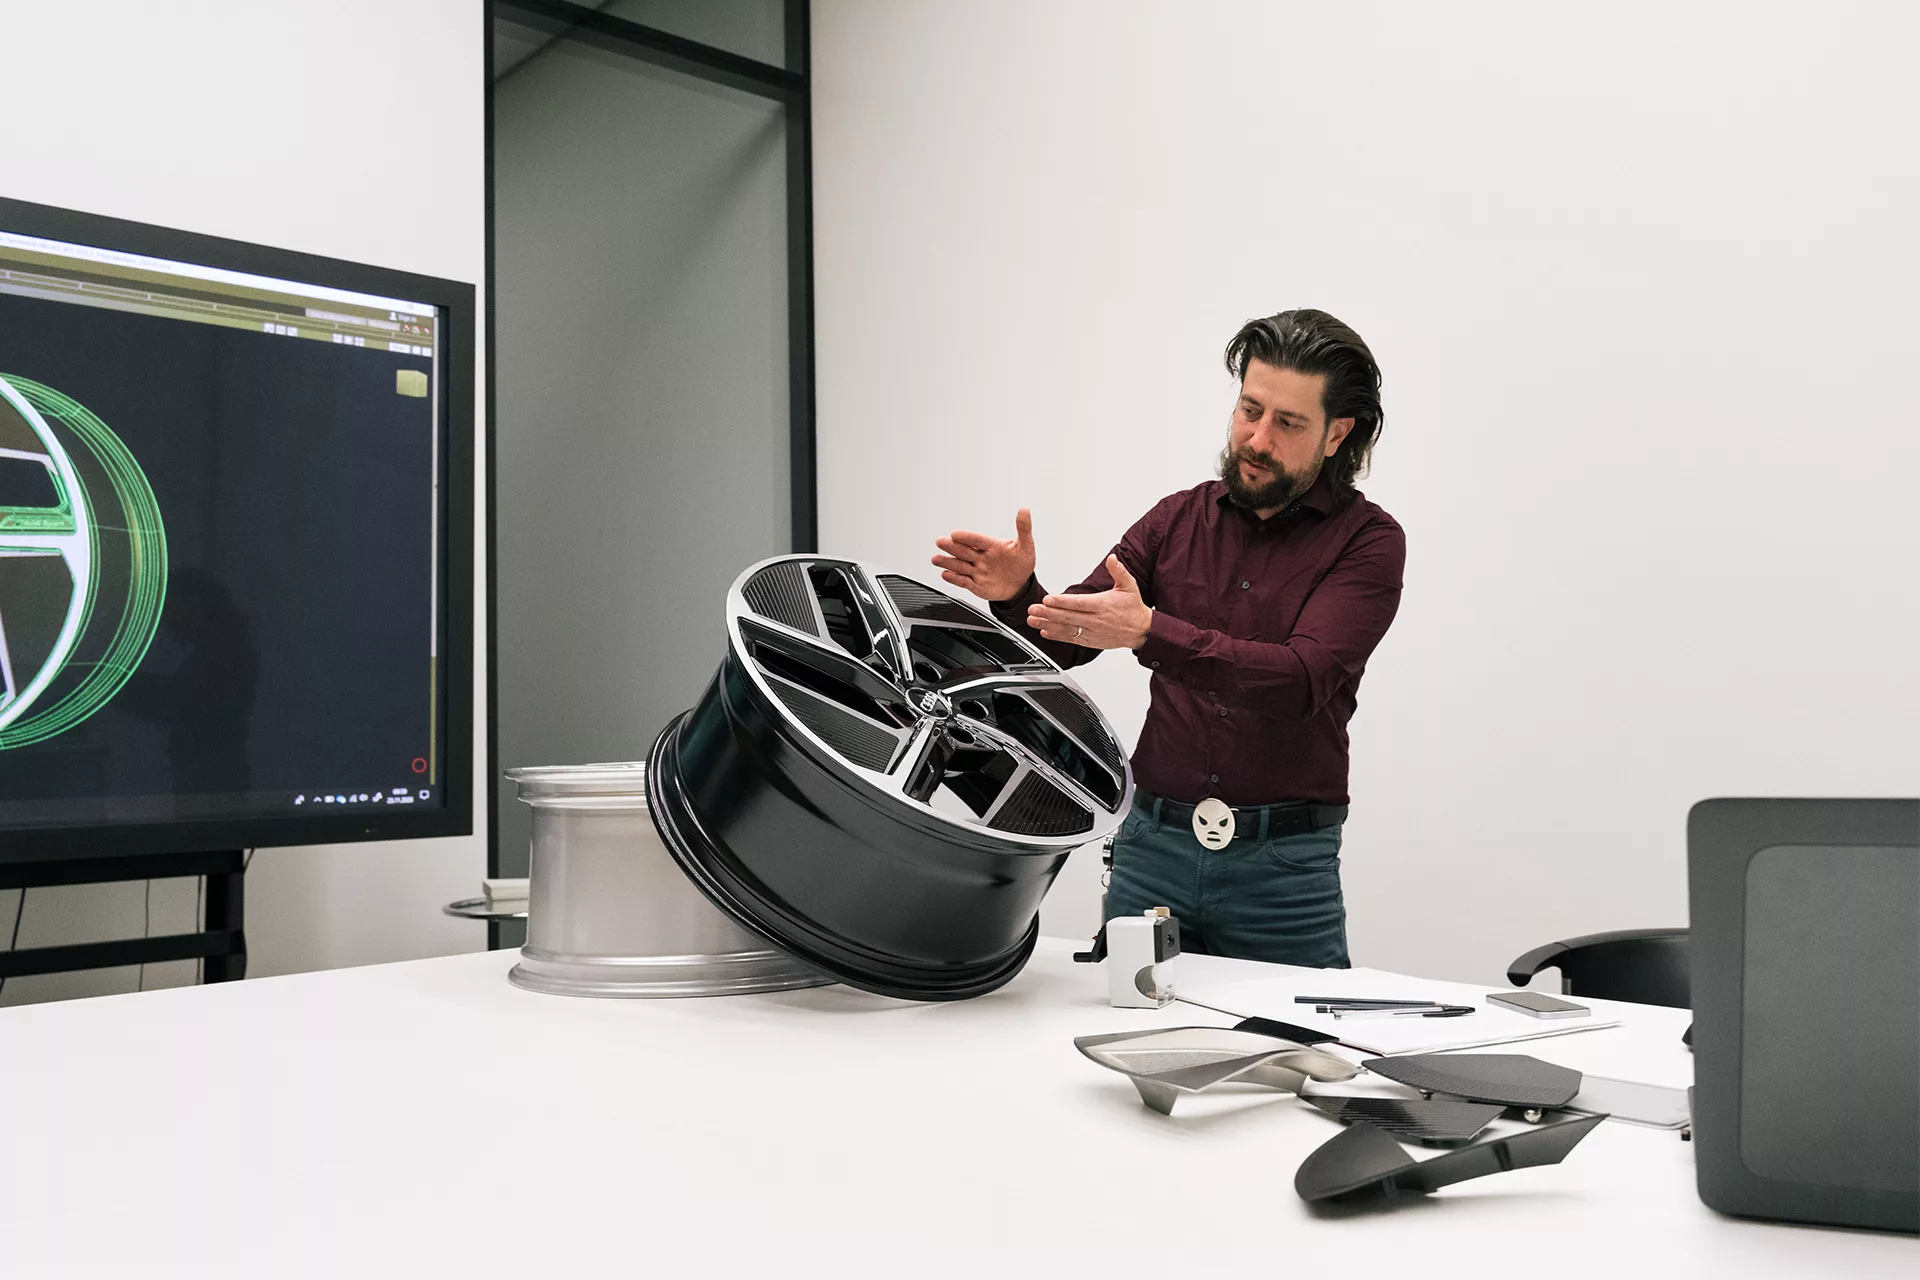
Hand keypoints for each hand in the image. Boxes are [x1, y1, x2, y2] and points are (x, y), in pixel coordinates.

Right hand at [933, 508, 1037, 601]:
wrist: (1019, 585)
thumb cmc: (1021, 562)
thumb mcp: (1026, 545)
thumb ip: (1024, 528)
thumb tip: (1024, 510)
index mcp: (991, 545)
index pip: (977, 540)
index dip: (966, 537)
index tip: (955, 533)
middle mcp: (981, 557)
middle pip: (964, 551)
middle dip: (951, 547)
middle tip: (940, 541)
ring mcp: (977, 571)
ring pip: (960, 566)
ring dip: (947, 563)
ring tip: (935, 559)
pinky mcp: (975, 585)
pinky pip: (964, 582)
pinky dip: (954, 579)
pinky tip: (945, 574)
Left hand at [1026, 555, 1152, 649]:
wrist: (1142, 631)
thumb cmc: (1133, 608)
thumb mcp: (1129, 586)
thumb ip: (1119, 571)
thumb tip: (1112, 559)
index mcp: (1102, 605)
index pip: (1079, 603)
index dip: (1062, 602)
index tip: (1047, 600)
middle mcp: (1096, 620)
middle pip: (1068, 617)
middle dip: (1048, 614)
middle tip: (1032, 610)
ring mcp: (1092, 632)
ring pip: (1066, 629)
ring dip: (1048, 625)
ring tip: (1033, 621)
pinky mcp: (1090, 641)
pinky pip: (1071, 639)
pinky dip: (1057, 636)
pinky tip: (1045, 632)